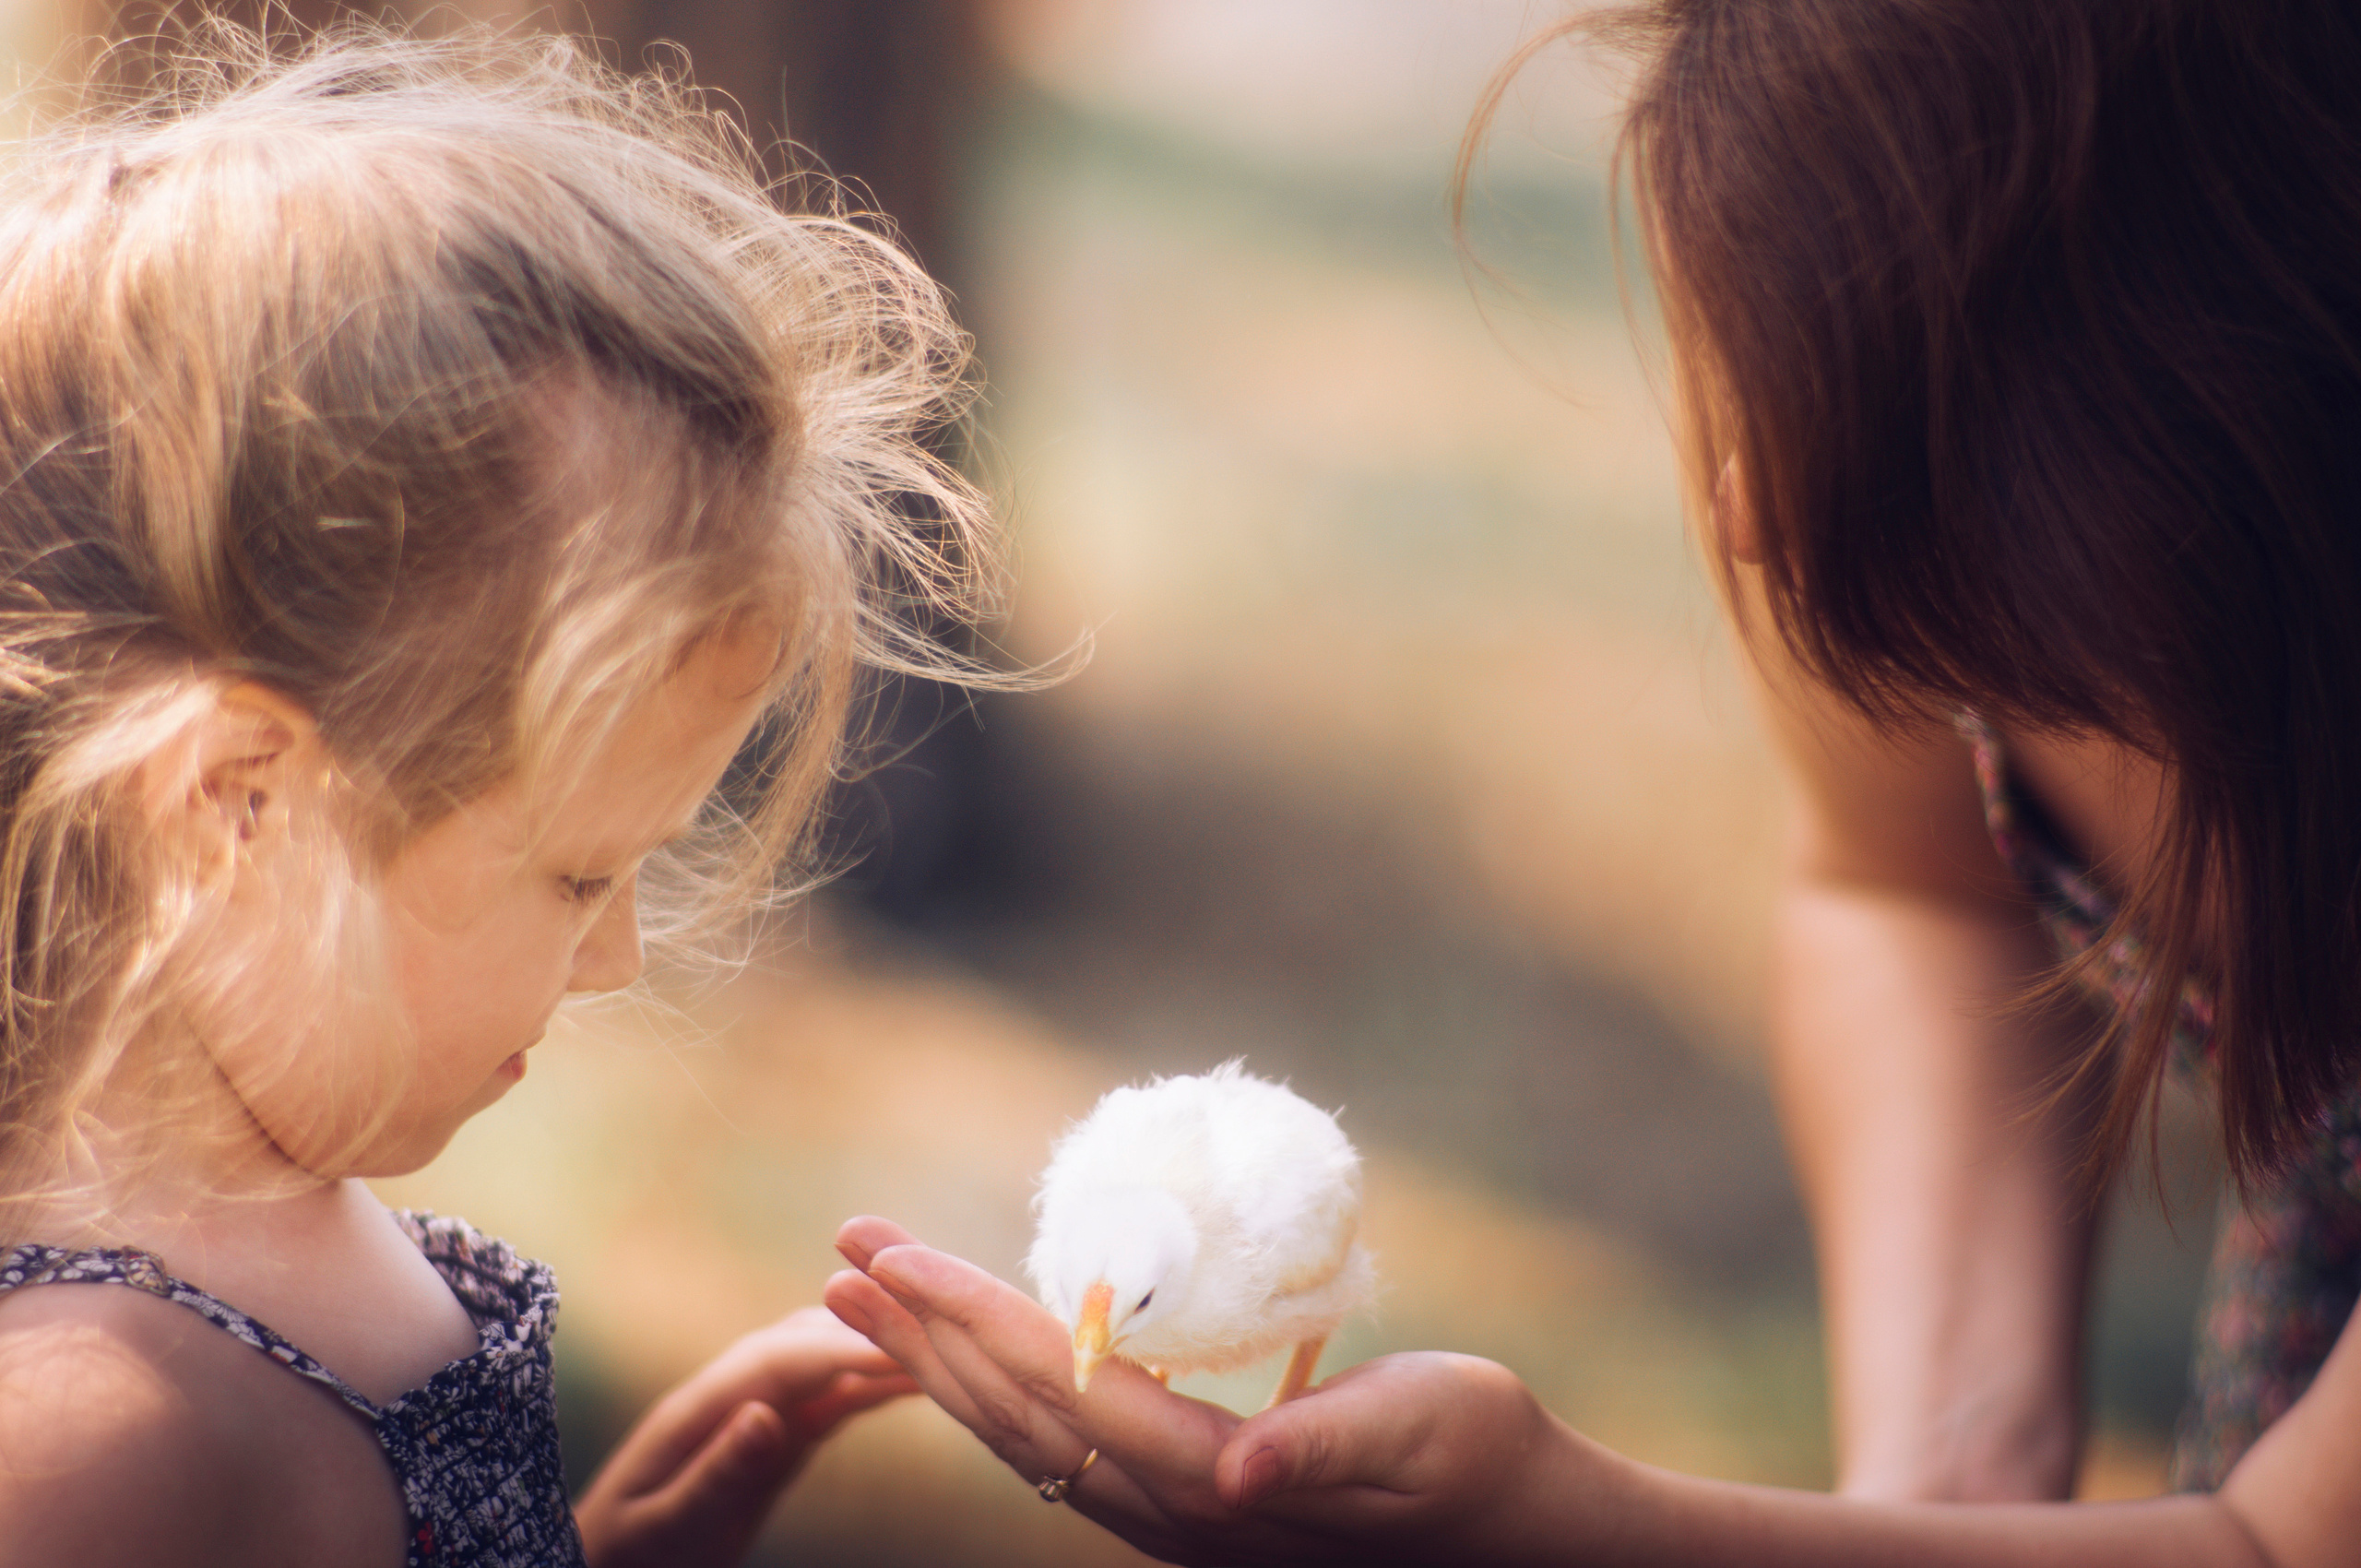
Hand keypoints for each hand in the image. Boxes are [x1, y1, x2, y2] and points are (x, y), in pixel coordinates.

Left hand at [573, 1305, 916, 1567]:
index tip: (904, 1342)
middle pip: (808, 1342)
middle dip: (870, 1329)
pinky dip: (870, 1388)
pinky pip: (827, 1404)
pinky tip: (912, 1384)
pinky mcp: (769, 1441)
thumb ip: (713, 1473)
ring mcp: (751, 1415)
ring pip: (824, 1365)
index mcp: (698, 1409)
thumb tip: (765, 1414)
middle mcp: (729, 1397)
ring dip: (877, 1351)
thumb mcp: (663, 1528)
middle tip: (942, 1328)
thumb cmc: (624, 1558)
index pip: (781, 1358)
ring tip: (944, 1346)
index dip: (844, 1344)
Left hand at [824, 1216, 1604, 1566]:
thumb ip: (1324, 1447)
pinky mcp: (1185, 1505)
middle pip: (1010, 1416)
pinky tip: (965, 1359)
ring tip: (866, 1299)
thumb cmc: (1480, 1460)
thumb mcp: (1421, 1433)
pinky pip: (1058, 1447)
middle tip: (842, 1256)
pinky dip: (991, 1394)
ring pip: (1020, 1437)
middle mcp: (1170, 1511)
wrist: (1520, 1533)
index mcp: (1213, 1485)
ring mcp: (1170, 1517)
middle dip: (918, 1333)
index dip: (967, 1320)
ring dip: (935, 1364)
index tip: (894, 1259)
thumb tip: (1233, 1476)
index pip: (1057, 1389)